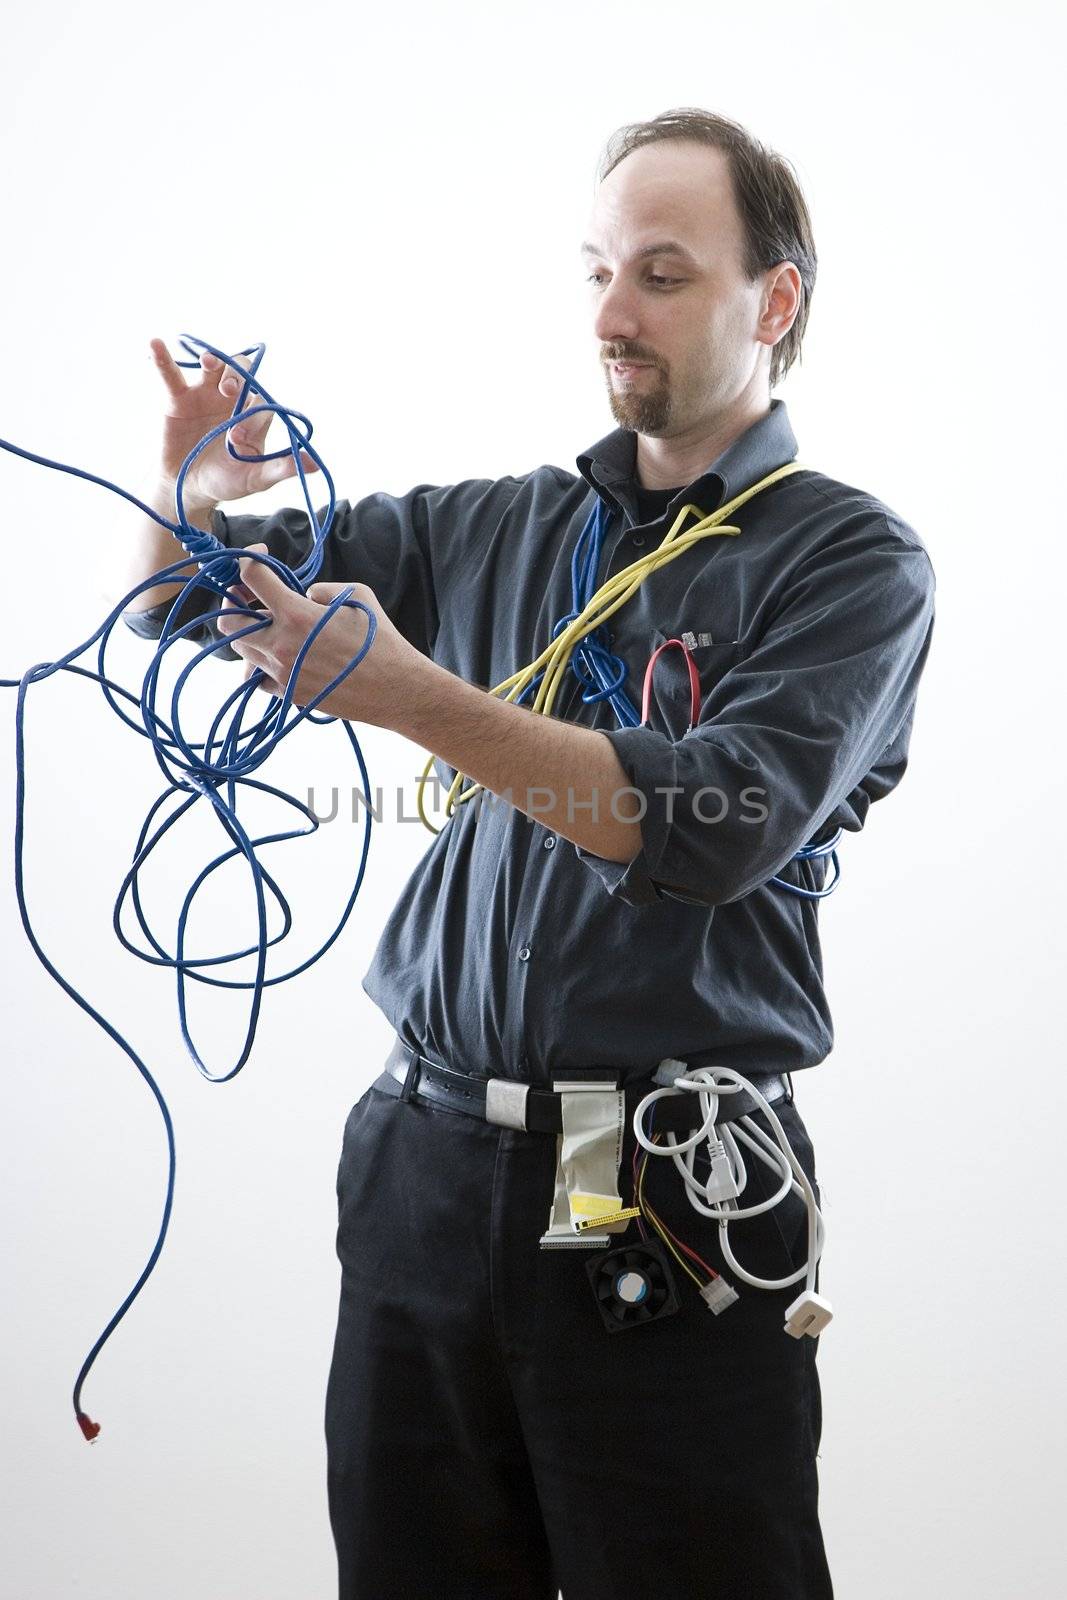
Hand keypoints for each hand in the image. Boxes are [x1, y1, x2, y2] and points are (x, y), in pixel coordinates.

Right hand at [149, 337, 318, 509]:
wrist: (188, 488)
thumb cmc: (226, 481)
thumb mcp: (255, 478)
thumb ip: (281, 469)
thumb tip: (314, 466)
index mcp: (254, 417)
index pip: (259, 404)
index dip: (251, 415)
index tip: (236, 438)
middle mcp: (233, 400)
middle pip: (242, 375)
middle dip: (238, 376)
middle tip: (229, 390)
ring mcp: (206, 395)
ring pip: (213, 368)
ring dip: (214, 360)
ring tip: (209, 363)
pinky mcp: (179, 398)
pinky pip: (171, 375)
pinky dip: (162, 359)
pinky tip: (155, 343)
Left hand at [215, 544, 412, 724]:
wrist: (394, 688)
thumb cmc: (380, 638)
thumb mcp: (356, 594)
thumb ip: (320, 589)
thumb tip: (303, 595)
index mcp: (296, 613)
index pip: (251, 576)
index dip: (250, 558)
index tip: (260, 554)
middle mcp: (281, 644)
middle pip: (229, 621)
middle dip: (235, 603)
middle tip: (250, 597)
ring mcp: (281, 672)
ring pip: (241, 650)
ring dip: (250, 634)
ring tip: (271, 628)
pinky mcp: (287, 694)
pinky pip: (257, 677)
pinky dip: (261, 663)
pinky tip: (279, 655)